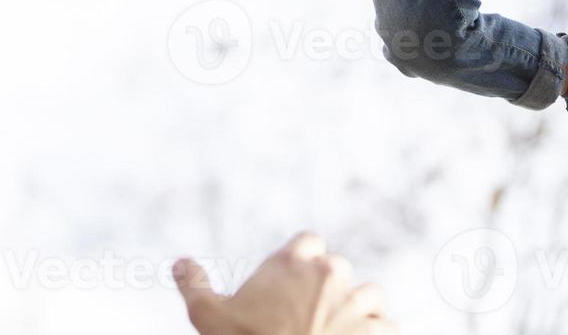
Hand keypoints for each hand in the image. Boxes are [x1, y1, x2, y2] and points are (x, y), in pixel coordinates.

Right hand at [173, 232, 394, 334]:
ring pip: (369, 295)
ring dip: (359, 310)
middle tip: (310, 318)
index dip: (301, 263)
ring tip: (340, 331)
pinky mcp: (378, 332)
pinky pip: (388, 327)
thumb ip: (194, 284)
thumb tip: (179, 264)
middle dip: (328, 290)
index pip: (309, 242)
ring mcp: (357, 303)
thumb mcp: (207, 317)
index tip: (292, 285)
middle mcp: (330, 274)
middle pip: (338, 268)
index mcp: (293, 261)